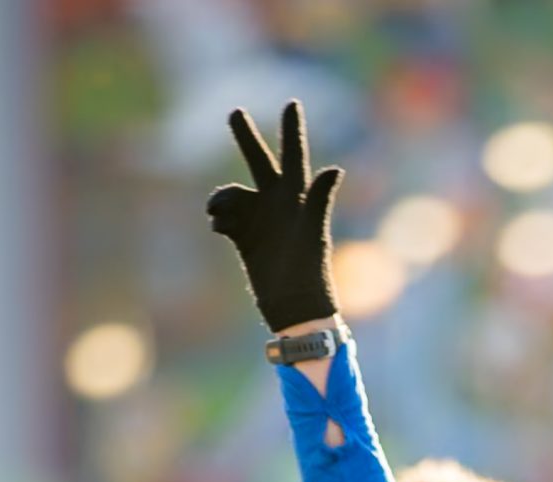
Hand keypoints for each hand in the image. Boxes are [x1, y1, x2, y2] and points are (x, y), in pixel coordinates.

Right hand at [207, 102, 342, 331]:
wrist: (293, 307)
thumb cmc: (309, 272)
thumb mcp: (313, 232)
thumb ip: (320, 199)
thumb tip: (335, 168)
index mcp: (298, 198)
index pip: (293, 156)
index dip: (292, 130)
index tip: (292, 103)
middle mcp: (277, 204)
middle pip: (259, 162)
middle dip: (247, 138)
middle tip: (234, 112)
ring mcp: (259, 220)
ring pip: (232, 194)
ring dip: (221, 199)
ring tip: (218, 216)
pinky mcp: (244, 238)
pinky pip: (222, 218)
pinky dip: (218, 219)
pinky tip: (218, 229)